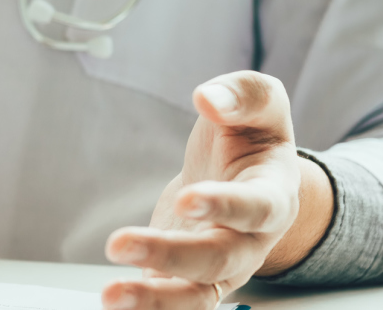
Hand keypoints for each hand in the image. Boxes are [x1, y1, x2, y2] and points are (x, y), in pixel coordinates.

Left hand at [101, 71, 333, 309]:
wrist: (241, 176)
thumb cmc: (249, 138)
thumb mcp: (258, 104)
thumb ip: (243, 94)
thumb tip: (208, 98)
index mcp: (273, 194)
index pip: (256, 208)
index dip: (224, 206)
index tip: (186, 198)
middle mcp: (250, 241)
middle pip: (217, 259)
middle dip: (170, 256)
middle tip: (119, 244)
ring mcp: (219, 268)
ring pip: (195, 297)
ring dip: (153, 301)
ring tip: (110, 296)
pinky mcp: (187, 279)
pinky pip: (170, 304)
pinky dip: (143, 309)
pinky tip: (111, 305)